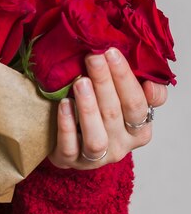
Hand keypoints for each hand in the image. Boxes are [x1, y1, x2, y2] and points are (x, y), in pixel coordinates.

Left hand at [48, 47, 167, 168]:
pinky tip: (63, 104)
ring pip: (96, 137)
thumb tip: (150, 81)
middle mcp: (121, 146)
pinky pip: (70, 147)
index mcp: (139, 130)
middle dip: (105, 82)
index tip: (112, 52)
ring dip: (89, 108)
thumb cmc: (100, 116)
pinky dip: (67, 125)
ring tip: (80, 82)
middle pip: (116, 114)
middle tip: (93, 57)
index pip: (139, 103)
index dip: (126, 77)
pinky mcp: (70, 161)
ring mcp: (96, 157)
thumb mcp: (123, 102)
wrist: (73, 146)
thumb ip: (139, 88)